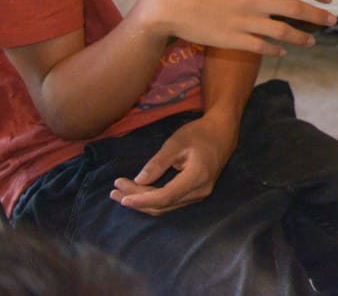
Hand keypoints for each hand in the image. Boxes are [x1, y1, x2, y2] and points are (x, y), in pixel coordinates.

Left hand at [110, 113, 234, 214]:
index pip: (165, 196)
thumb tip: (138, 181)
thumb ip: (158, 162)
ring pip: (166, 206)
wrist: (222, 132)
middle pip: (163, 204)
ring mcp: (200, 194)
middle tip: (114, 190)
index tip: (122, 197)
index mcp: (197, 176)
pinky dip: (152, 199)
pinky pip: (171, 202)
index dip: (142, 199)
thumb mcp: (177, 142)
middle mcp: (200, 191)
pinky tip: (138, 192)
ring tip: (120, 193)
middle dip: (137, 200)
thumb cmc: (199, 133)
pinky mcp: (196, 193)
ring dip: (143, 201)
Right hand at [138, 0, 334, 55]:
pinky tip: (283, 51)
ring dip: (302, 37)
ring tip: (312, 41)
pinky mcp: (235, 39)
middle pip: (298, 9)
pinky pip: (264, 47)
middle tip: (331, 20)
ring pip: (285, 32)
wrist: (173, 2)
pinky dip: (277, 50)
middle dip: (319, 15)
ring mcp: (246, 20)